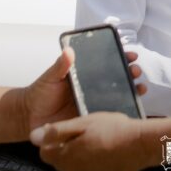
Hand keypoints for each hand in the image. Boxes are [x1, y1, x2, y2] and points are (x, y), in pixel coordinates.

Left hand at [21, 49, 146, 132]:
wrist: (30, 118)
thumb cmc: (40, 93)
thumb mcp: (50, 77)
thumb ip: (60, 65)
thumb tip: (69, 51)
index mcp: (85, 76)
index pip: (107, 64)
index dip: (121, 58)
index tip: (131, 55)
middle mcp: (92, 89)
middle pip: (117, 79)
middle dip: (131, 73)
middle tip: (136, 70)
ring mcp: (93, 104)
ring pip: (118, 96)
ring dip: (132, 90)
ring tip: (141, 87)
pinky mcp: (91, 120)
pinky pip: (108, 115)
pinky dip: (122, 111)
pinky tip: (132, 108)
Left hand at [32, 112, 151, 170]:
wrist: (141, 145)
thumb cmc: (113, 129)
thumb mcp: (83, 123)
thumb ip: (56, 131)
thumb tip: (33, 136)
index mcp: (65, 158)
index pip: (45, 151)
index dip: (54, 137)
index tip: (69, 127)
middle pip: (59, 159)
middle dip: (66, 145)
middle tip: (86, 131)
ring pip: (73, 165)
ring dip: (79, 153)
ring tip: (97, 139)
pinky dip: (91, 161)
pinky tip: (104, 149)